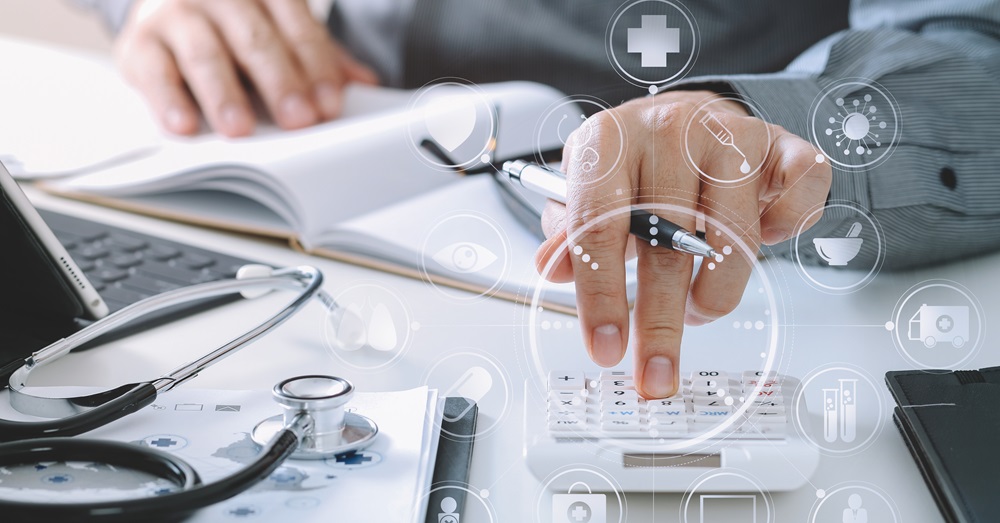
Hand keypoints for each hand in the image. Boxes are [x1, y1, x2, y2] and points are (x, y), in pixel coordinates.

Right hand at [115, 0, 377, 136]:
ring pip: (204, 52)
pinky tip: (184, 125)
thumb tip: (365, 83)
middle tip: (299, 119)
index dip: (315, 66)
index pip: (296, 26)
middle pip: (254, 38)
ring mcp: (176, 14)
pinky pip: (154, 71)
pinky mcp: (139, 42)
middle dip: (279, 81)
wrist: (166, 2)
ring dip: (224, 93)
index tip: (329, 103)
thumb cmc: (237, 27)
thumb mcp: (282, 32)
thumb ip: (320, 56)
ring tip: (240, 128)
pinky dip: (168, 100)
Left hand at [535, 91, 830, 397]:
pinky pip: (798, 201)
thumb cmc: (635, 163)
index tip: (606, 347)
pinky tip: (758, 242)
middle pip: (666, 241)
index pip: (598, 225)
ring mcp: (732, 135)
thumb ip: (571, 234)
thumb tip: (555, 269)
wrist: (685, 114)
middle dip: (660, 323)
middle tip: (656, 372)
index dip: (601, 295)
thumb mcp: (588, 192)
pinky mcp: (783, 145)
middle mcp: (670, 129)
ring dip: (715, 293)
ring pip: (733, 235)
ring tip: (697, 310)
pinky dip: (783, 233)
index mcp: (609, 140)